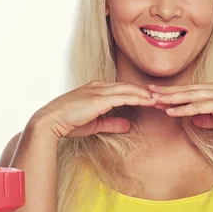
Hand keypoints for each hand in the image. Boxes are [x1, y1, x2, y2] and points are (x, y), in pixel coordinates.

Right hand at [36, 81, 156, 138]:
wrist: (51, 121)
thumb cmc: (68, 122)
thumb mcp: (95, 124)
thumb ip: (111, 122)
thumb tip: (128, 125)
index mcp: (96, 89)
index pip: (122, 89)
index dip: (137, 93)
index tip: (151, 99)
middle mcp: (99, 86)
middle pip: (128, 86)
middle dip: (145, 92)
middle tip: (161, 97)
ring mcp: (99, 90)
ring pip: (128, 89)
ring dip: (145, 94)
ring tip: (159, 99)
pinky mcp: (99, 98)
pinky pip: (123, 96)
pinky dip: (137, 98)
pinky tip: (148, 102)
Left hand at [148, 80, 212, 135]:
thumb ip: (211, 118)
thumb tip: (193, 119)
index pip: (194, 90)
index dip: (177, 93)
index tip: (161, 95)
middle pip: (188, 89)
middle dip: (167, 91)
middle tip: (148, 91)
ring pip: (189, 95)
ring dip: (170, 98)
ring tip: (153, 100)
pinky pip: (198, 106)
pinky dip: (182, 108)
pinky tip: (170, 111)